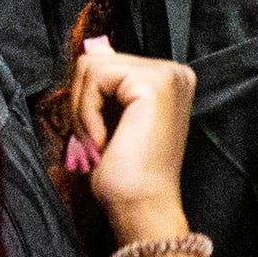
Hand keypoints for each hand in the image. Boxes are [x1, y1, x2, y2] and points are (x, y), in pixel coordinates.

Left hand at [67, 42, 198, 240]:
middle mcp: (175, 71)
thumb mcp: (112, 118)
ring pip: (90, 67)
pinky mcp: (153, 82)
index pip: (106, 63)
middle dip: (83, 104)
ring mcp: (167, 74)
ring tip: (100, 143)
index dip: (88, 99)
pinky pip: (94, 78)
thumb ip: (108, 83)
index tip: (102, 138)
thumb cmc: (127, 176)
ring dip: (83, 110)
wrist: (143, 209)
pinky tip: (104, 140)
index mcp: (169, 79)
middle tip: (98, 143)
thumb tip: (93, 48)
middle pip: (96, 60)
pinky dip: (87, 112)